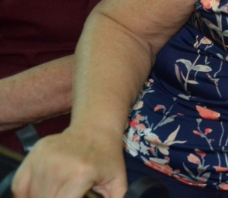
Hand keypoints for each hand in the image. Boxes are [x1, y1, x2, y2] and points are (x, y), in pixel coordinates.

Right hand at [12, 129, 127, 197]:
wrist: (96, 127)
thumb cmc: (107, 157)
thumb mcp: (117, 182)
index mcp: (80, 176)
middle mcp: (58, 167)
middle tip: (66, 195)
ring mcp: (43, 159)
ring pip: (31, 196)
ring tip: (57, 193)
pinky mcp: (34, 154)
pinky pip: (20, 185)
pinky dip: (26, 195)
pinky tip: (38, 194)